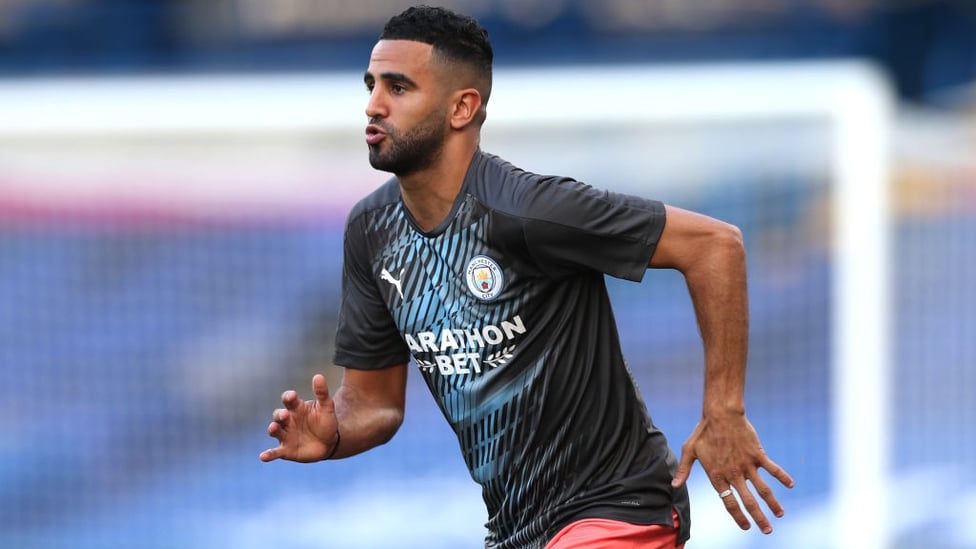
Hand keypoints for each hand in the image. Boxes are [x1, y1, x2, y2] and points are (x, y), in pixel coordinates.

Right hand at [259, 374, 338, 462]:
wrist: (329, 443)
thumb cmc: (325, 422)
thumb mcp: (327, 407)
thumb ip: (322, 393)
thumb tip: (318, 376)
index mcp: (296, 408)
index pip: (288, 400)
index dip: (288, 397)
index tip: (292, 396)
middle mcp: (288, 421)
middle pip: (278, 415)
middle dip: (280, 415)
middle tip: (285, 415)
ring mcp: (286, 435)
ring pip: (275, 431)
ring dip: (273, 429)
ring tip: (273, 428)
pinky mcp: (286, 450)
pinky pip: (275, 452)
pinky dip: (268, 454)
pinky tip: (263, 457)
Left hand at [671, 412, 793, 533]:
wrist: (720, 414)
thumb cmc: (703, 432)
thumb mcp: (689, 451)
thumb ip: (684, 470)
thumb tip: (674, 486)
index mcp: (718, 476)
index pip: (729, 502)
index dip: (738, 516)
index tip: (746, 526)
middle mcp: (734, 474)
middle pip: (749, 502)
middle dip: (759, 518)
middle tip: (767, 530)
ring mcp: (747, 465)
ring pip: (763, 489)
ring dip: (773, 503)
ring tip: (780, 515)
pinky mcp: (757, 454)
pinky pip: (772, 468)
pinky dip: (782, 476)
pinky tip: (791, 485)